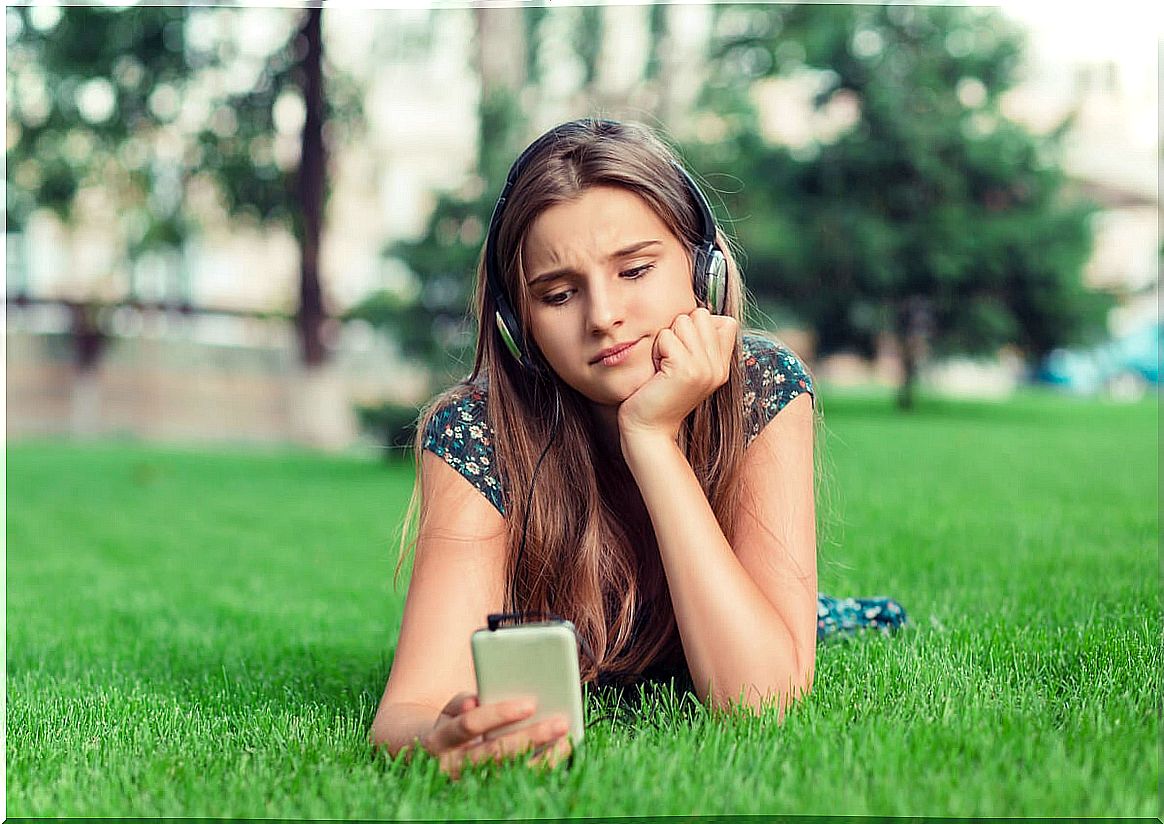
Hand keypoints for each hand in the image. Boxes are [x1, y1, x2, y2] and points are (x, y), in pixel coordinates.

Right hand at [418, 692, 572, 779]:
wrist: (432, 758)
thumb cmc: (452, 723)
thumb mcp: (450, 709)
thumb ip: (463, 701)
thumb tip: (476, 700)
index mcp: (440, 740)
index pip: (469, 725)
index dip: (499, 714)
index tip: (530, 704)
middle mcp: (453, 766)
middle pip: (495, 752)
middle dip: (530, 737)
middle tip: (560, 722)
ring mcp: (470, 783)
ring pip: (510, 773)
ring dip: (542, 757)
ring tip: (566, 739)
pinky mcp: (488, 791)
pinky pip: (519, 782)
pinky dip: (542, 767)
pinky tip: (561, 751)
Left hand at [617, 307, 738, 444]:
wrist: (649, 430)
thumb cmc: (659, 394)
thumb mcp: (686, 367)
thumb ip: (699, 344)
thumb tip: (700, 313)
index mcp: (722, 366)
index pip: (724, 321)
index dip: (696, 329)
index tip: (682, 356)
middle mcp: (719, 367)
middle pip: (700, 315)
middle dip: (678, 331)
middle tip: (669, 361)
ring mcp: (706, 368)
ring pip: (683, 322)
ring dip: (665, 340)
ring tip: (662, 366)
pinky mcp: (686, 370)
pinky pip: (667, 337)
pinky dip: (656, 350)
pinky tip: (656, 372)